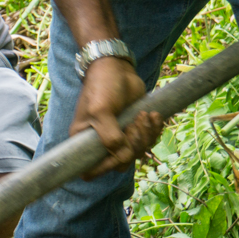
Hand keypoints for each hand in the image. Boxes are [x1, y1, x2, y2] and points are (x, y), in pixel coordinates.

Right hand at [72, 56, 161, 178]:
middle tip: (134, 124)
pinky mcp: (134, 128)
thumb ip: (109, 136)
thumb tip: (122, 156)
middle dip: (133, 145)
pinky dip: (154, 130)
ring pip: (137, 152)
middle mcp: (100, 142)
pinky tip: (154, 115)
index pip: (90, 170)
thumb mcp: (101, 110)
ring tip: (145, 115)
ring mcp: (119, 136)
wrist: (116, 68)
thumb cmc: (102, 86)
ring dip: (146, 135)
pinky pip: (148, 141)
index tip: (118, 153)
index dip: (104, 168)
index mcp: (83, 140)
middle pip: (121, 162)